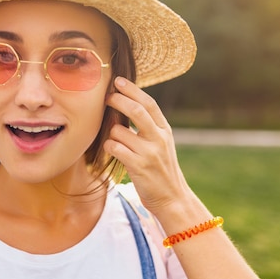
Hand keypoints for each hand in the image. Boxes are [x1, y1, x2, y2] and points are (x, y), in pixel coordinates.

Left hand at [104, 77, 192, 213]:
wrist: (172, 197)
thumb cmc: (161, 169)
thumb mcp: (161, 144)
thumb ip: (148, 127)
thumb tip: (124, 106)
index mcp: (164, 130)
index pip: (149, 103)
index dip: (132, 90)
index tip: (118, 81)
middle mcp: (158, 139)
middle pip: (135, 111)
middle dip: (118, 100)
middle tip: (107, 98)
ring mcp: (149, 153)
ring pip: (119, 131)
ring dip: (111, 134)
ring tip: (116, 141)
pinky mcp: (138, 167)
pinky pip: (114, 148)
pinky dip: (109, 147)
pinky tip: (113, 152)